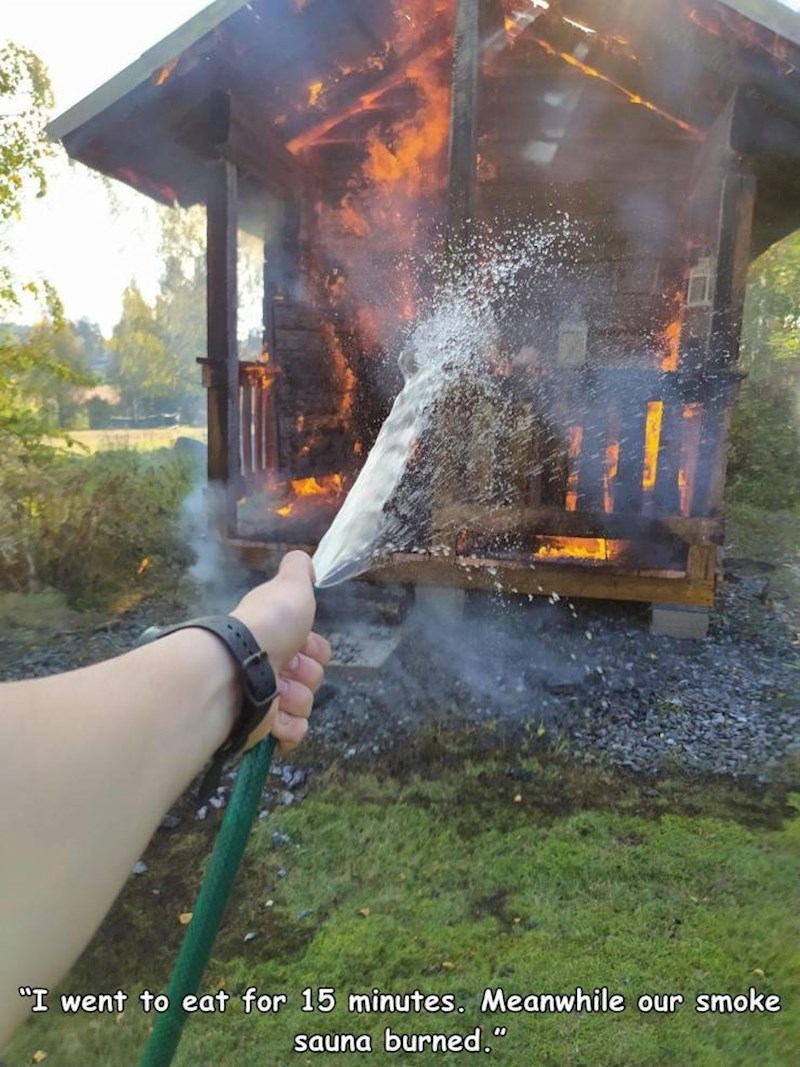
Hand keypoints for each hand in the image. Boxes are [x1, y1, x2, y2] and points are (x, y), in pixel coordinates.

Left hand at [231, 551, 330, 752]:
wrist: (236, 667)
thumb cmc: (268, 626)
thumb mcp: (290, 587)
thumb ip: (299, 571)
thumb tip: (304, 559)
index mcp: (278, 637)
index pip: (317, 650)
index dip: (316, 649)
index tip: (303, 644)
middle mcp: (271, 667)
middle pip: (313, 678)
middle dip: (306, 675)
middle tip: (288, 669)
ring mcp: (265, 699)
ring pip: (305, 706)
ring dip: (297, 700)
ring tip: (278, 694)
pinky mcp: (262, 728)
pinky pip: (294, 733)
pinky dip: (289, 729)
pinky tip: (277, 721)